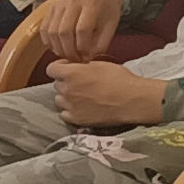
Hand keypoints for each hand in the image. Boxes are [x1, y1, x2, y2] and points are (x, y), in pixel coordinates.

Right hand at [29, 0, 126, 62]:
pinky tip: (57, 49)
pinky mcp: (51, 8)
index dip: (83, 48)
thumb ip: (101, 43)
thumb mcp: (111, 26)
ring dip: (59, 48)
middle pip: (64, 31)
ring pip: (52, 31)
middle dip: (69, 51)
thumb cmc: (107, 11)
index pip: (82, 30)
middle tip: (76, 61)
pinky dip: (48, 42)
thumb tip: (87, 59)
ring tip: (68, 56)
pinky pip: (44, 29)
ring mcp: (59, 4)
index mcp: (91, 4)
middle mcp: (73, 2)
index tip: (86, 59)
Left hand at [49, 57, 169, 126]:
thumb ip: (83, 67)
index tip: (69, 68)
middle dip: (65, 82)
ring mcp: (70, 106)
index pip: (51, 69)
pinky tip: (81, 108)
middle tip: (79, 83)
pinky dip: (70, 111)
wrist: (132, 100)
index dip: (59, 67)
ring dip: (66, 97)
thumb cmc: (119, 79)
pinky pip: (64, 114)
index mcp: (71, 73)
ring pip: (59, 100)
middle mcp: (66, 89)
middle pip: (56, 84)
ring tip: (80, 97)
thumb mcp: (100, 64)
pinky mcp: (76, 119)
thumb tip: (77, 68)